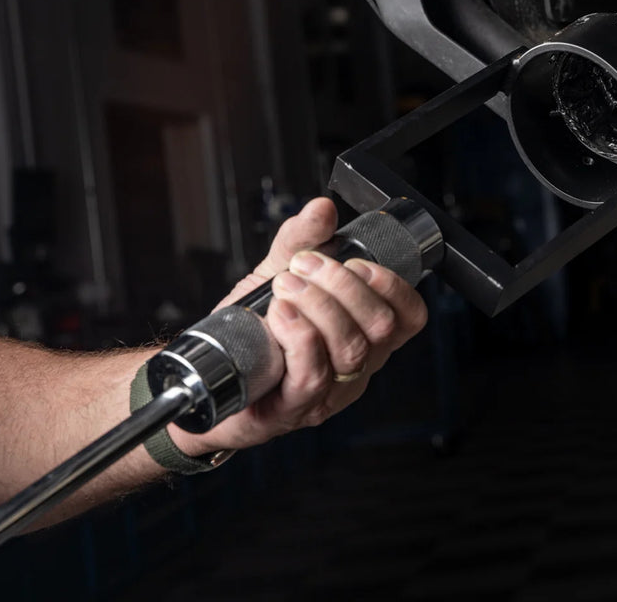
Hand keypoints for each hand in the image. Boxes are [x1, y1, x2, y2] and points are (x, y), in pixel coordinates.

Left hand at [187, 197, 427, 451]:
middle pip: (380, 326)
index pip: (409, 316)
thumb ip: (301, 240)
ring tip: (285, 286)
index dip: (393, 285)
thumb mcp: (277, 274)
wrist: (207, 373)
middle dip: (343, 285)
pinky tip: (280, 314)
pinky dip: (299, 335)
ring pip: (351, 348)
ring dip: (318, 305)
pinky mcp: (296, 408)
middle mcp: (355, 366)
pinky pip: (313, 374)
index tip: (356, 263)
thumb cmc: (252, 331)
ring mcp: (329, 392)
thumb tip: (322, 209)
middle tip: (303, 266)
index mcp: (363, 334)